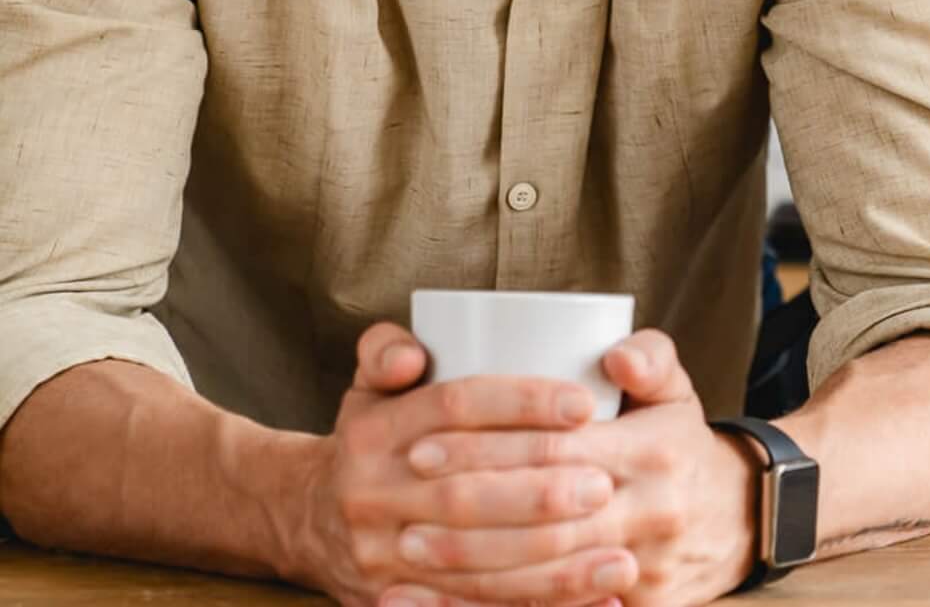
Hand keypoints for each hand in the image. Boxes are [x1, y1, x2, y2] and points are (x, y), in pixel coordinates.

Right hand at [290, 322, 629, 606]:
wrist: (305, 519)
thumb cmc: (371, 435)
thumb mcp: (368, 383)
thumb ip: (387, 350)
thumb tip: (412, 356)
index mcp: (374, 432)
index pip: (455, 407)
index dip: (521, 403)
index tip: (585, 404)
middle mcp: (371, 495)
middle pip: (467, 494)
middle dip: (541, 493)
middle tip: (605, 485)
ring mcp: (382, 558)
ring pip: (475, 566)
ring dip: (553, 568)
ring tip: (621, 558)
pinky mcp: (397, 604)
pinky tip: (595, 603)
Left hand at [386, 330, 757, 606]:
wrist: (737, 519)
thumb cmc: (681, 445)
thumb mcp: (676, 391)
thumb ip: (651, 356)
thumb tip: (615, 353)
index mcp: (653, 450)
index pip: (555, 449)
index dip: (486, 447)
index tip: (423, 443)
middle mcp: (650, 511)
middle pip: (541, 516)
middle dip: (466, 509)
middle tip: (404, 499)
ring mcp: (645, 567)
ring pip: (543, 572)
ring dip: (469, 564)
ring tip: (408, 547)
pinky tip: (445, 604)